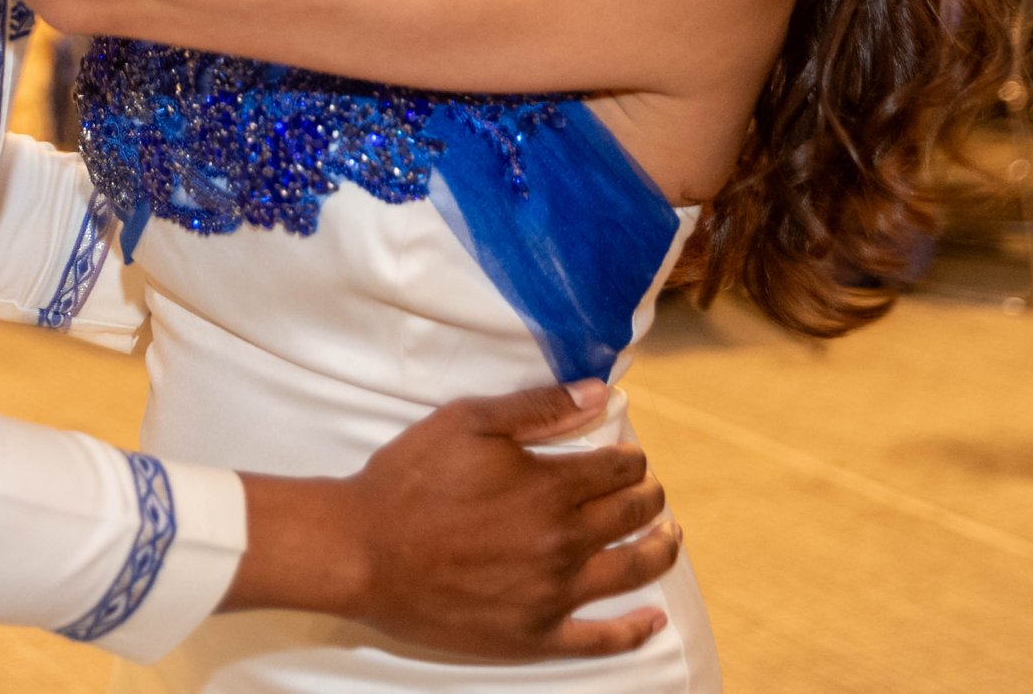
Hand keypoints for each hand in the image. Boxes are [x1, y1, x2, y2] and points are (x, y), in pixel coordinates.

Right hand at [234, 382, 675, 658]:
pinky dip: (633, 631)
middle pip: (632, 516)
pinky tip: (653, 621)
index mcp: (551, 487)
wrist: (363, 551)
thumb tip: (600, 394)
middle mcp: (564, 542)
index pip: (619, 469)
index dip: (631, 458)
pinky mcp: (534, 634)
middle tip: (650, 492)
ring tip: (669, 538)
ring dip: (659, 551)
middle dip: (649, 498)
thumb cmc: (410, 480)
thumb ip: (539, 408)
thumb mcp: (469, 422)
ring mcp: (553, 593)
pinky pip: (599, 639)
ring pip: (631, 572)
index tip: (628, 456)